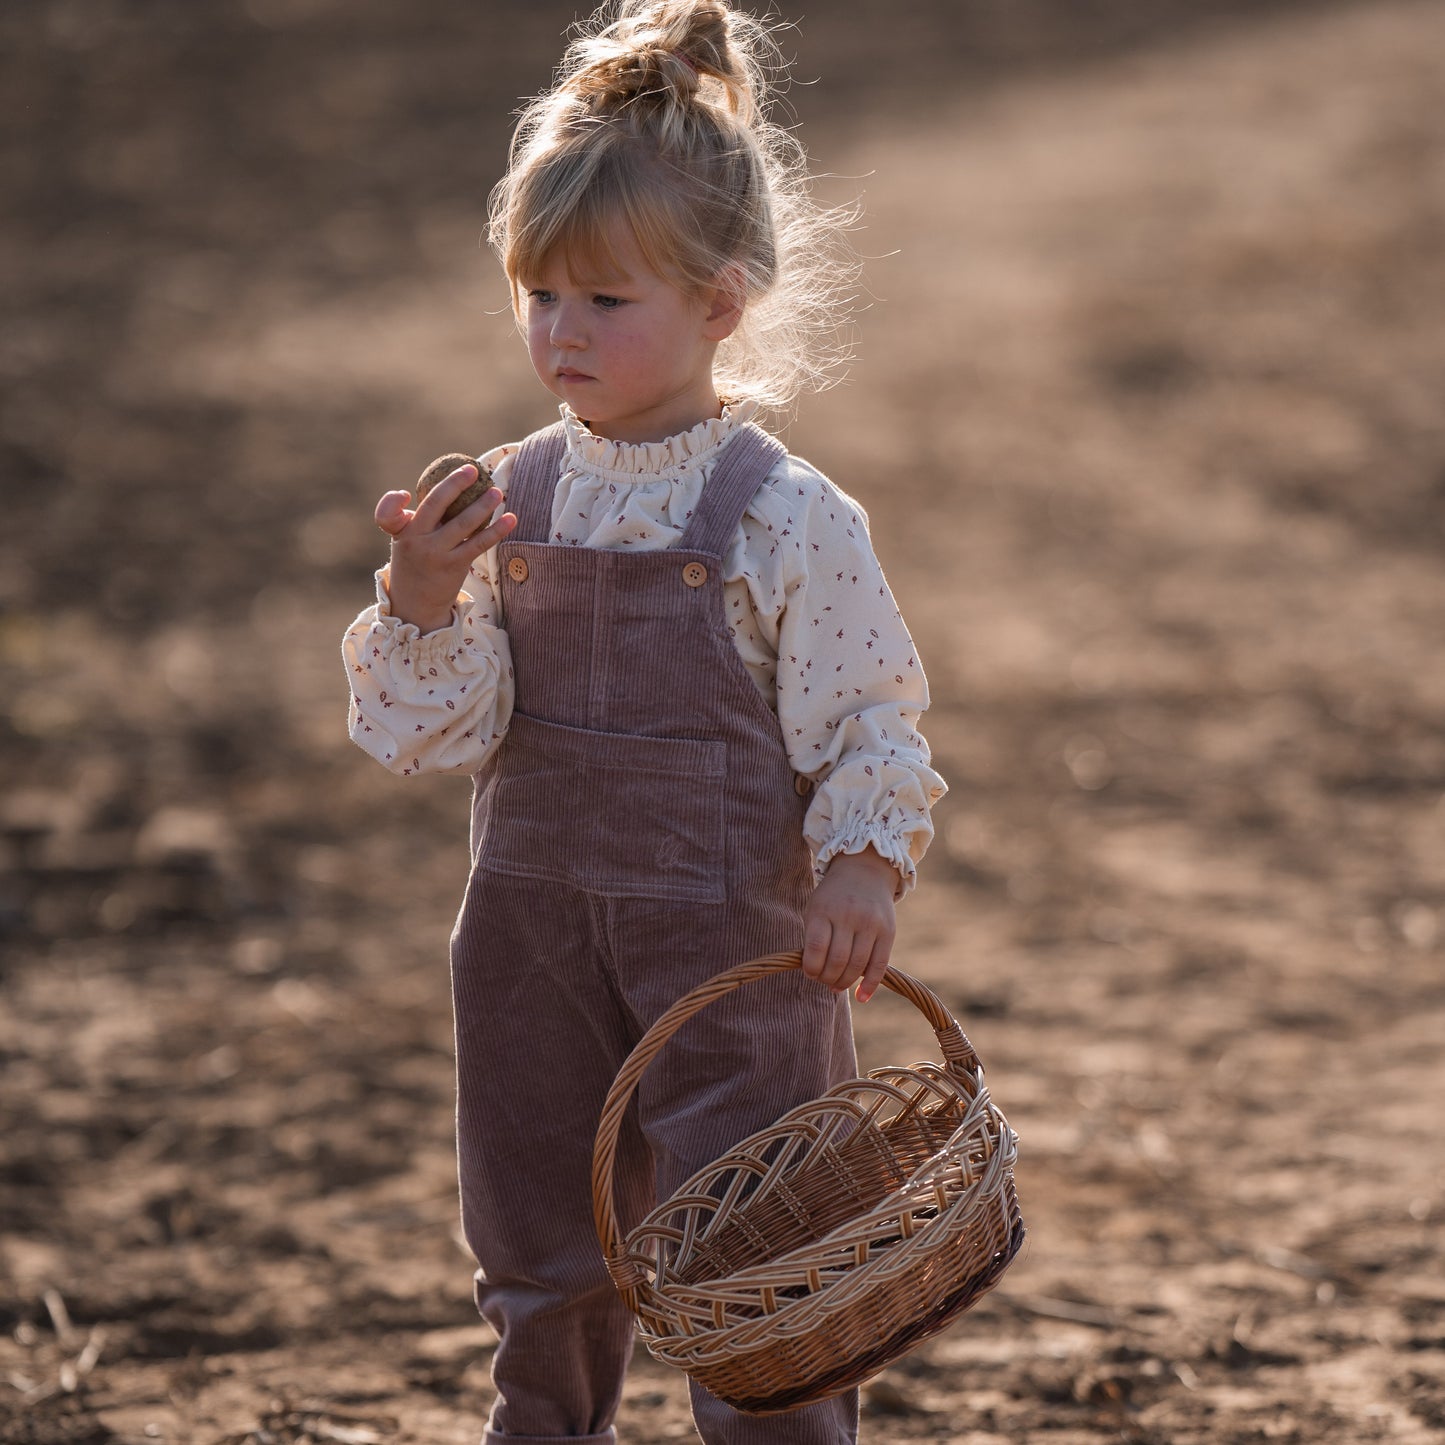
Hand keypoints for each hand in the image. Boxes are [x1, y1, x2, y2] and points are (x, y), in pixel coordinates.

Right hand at [375, 463, 516, 632]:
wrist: (417, 607)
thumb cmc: (414, 565)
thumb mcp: (405, 542)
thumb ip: (416, 518)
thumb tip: (442, 490)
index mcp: (401, 532)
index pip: (387, 514)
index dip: (392, 501)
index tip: (407, 493)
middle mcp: (416, 542)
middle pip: (434, 505)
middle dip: (454, 484)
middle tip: (473, 470)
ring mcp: (436, 554)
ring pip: (463, 523)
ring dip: (483, 505)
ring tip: (497, 491)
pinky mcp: (456, 566)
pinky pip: (479, 544)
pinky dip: (496, 530)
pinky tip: (511, 518)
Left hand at [801, 845, 899, 1002]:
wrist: (865, 871)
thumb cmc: (833, 897)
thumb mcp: (816, 908)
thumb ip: (814, 938)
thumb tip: (816, 975)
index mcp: (824, 909)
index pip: (817, 948)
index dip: (812, 969)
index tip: (810, 973)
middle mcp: (848, 915)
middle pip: (838, 961)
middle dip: (828, 979)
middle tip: (825, 981)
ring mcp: (870, 922)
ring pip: (857, 966)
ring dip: (844, 983)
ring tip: (837, 985)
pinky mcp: (888, 931)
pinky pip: (879, 965)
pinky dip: (870, 985)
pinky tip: (861, 997)